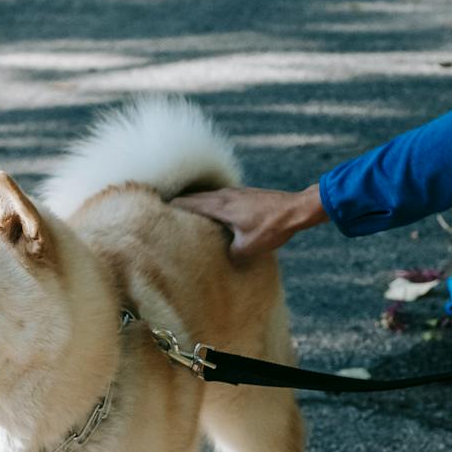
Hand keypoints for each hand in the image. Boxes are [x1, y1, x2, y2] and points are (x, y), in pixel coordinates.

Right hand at [172, 184, 326, 258]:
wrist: (297, 209)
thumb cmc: (274, 227)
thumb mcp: (249, 247)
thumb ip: (230, 254)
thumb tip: (221, 259)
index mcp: (220, 205)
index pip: (187, 203)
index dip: (170, 208)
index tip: (155, 213)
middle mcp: (224, 195)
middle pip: (193, 198)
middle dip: (178, 206)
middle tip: (164, 216)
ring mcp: (235, 192)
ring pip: (207, 197)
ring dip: (194, 205)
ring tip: (184, 217)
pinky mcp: (244, 194)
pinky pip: (219, 198)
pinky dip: (209, 205)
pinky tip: (212, 216)